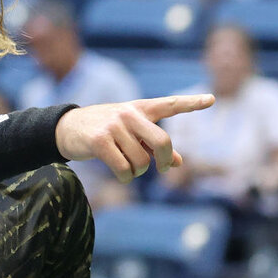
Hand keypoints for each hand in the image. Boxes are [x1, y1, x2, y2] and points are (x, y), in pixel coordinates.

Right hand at [55, 94, 214, 182]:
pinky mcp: (100, 140)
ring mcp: (114, 126)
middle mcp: (129, 114)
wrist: (66, 127)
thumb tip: (180, 163)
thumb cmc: (103, 130)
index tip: (212, 99)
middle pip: (162, 142)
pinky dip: (125, 177)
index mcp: (140, 109)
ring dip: (137, 172)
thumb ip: (153, 145)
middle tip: (160, 168)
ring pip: (141, 161)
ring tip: (126, 166)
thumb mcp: (129, 133)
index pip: (169, 105)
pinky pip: (123, 169)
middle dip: (164, 161)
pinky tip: (121, 175)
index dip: (192, 103)